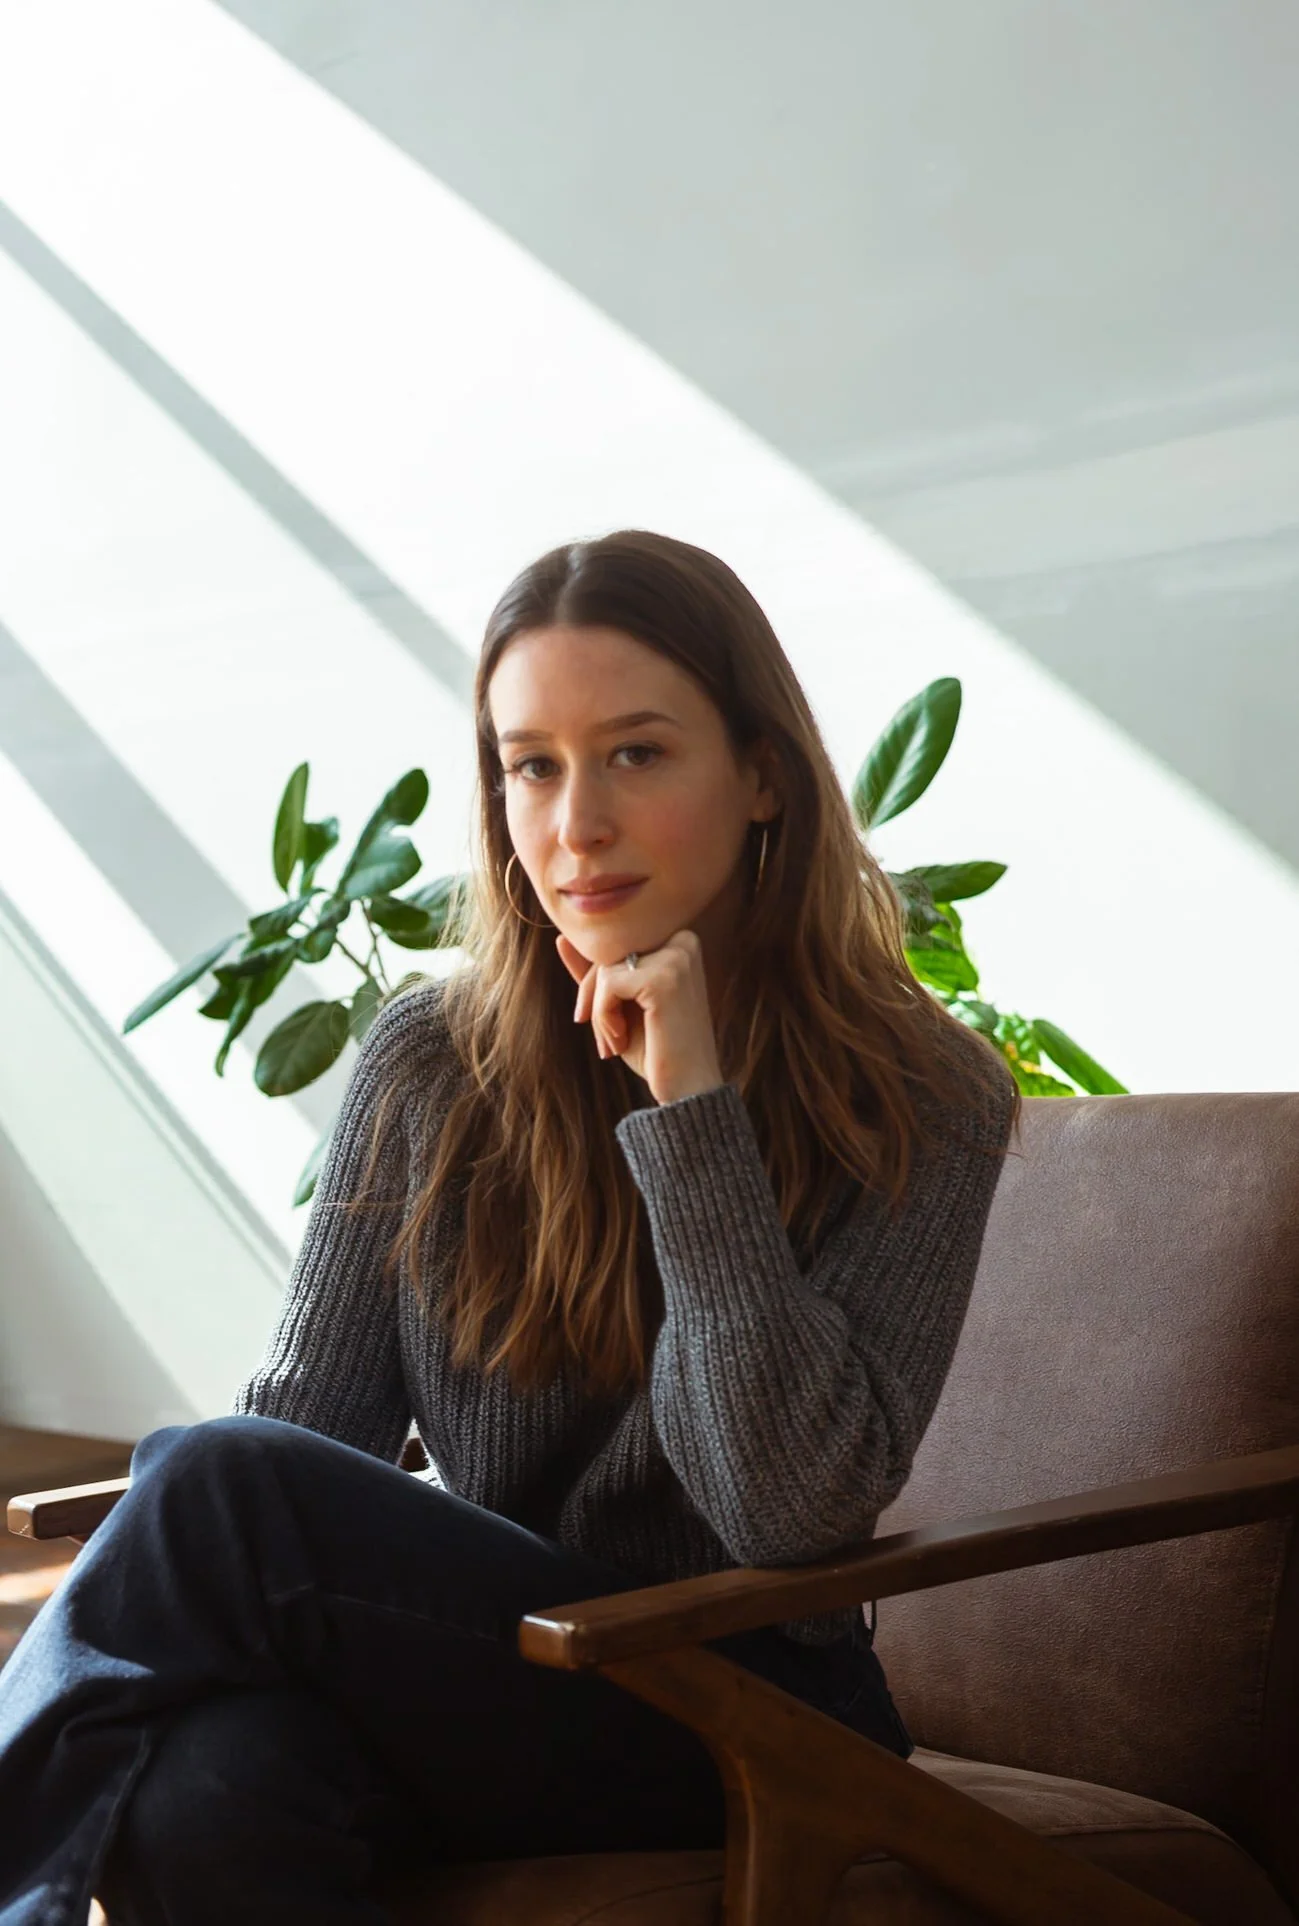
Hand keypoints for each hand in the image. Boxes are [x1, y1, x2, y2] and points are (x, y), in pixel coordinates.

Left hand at [555, 929, 724, 1105]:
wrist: (688, 1090)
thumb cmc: (656, 1048)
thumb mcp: (620, 1005)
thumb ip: (596, 973)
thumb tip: (561, 938)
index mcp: (679, 942)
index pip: (616, 946)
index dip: (599, 985)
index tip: (602, 1023)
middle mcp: (682, 941)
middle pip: (608, 954)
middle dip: (595, 999)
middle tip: (606, 1041)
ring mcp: (676, 958)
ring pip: (604, 970)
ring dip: (599, 1012)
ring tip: (616, 1043)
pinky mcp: (663, 978)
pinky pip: (607, 984)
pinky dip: (603, 1017)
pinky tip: (620, 1041)